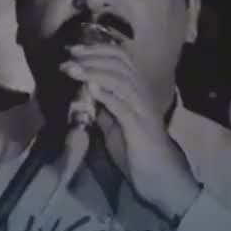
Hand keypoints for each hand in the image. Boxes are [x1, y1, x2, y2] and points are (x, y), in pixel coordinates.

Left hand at [60, 43, 200, 224]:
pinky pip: (122, 105)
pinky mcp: (139, 127)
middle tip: (70, 54)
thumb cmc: (138, 154)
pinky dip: (106, 94)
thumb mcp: (115, 127)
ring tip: (72, 68)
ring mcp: (142, 109)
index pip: (121, 60)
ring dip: (93, 71)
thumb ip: (104, 109)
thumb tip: (87, 94)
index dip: (97, 51)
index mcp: (137, 92)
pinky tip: (90, 87)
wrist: (161, 179)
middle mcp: (142, 94)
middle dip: (91, 55)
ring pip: (120, 79)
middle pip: (120, 63)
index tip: (74, 51)